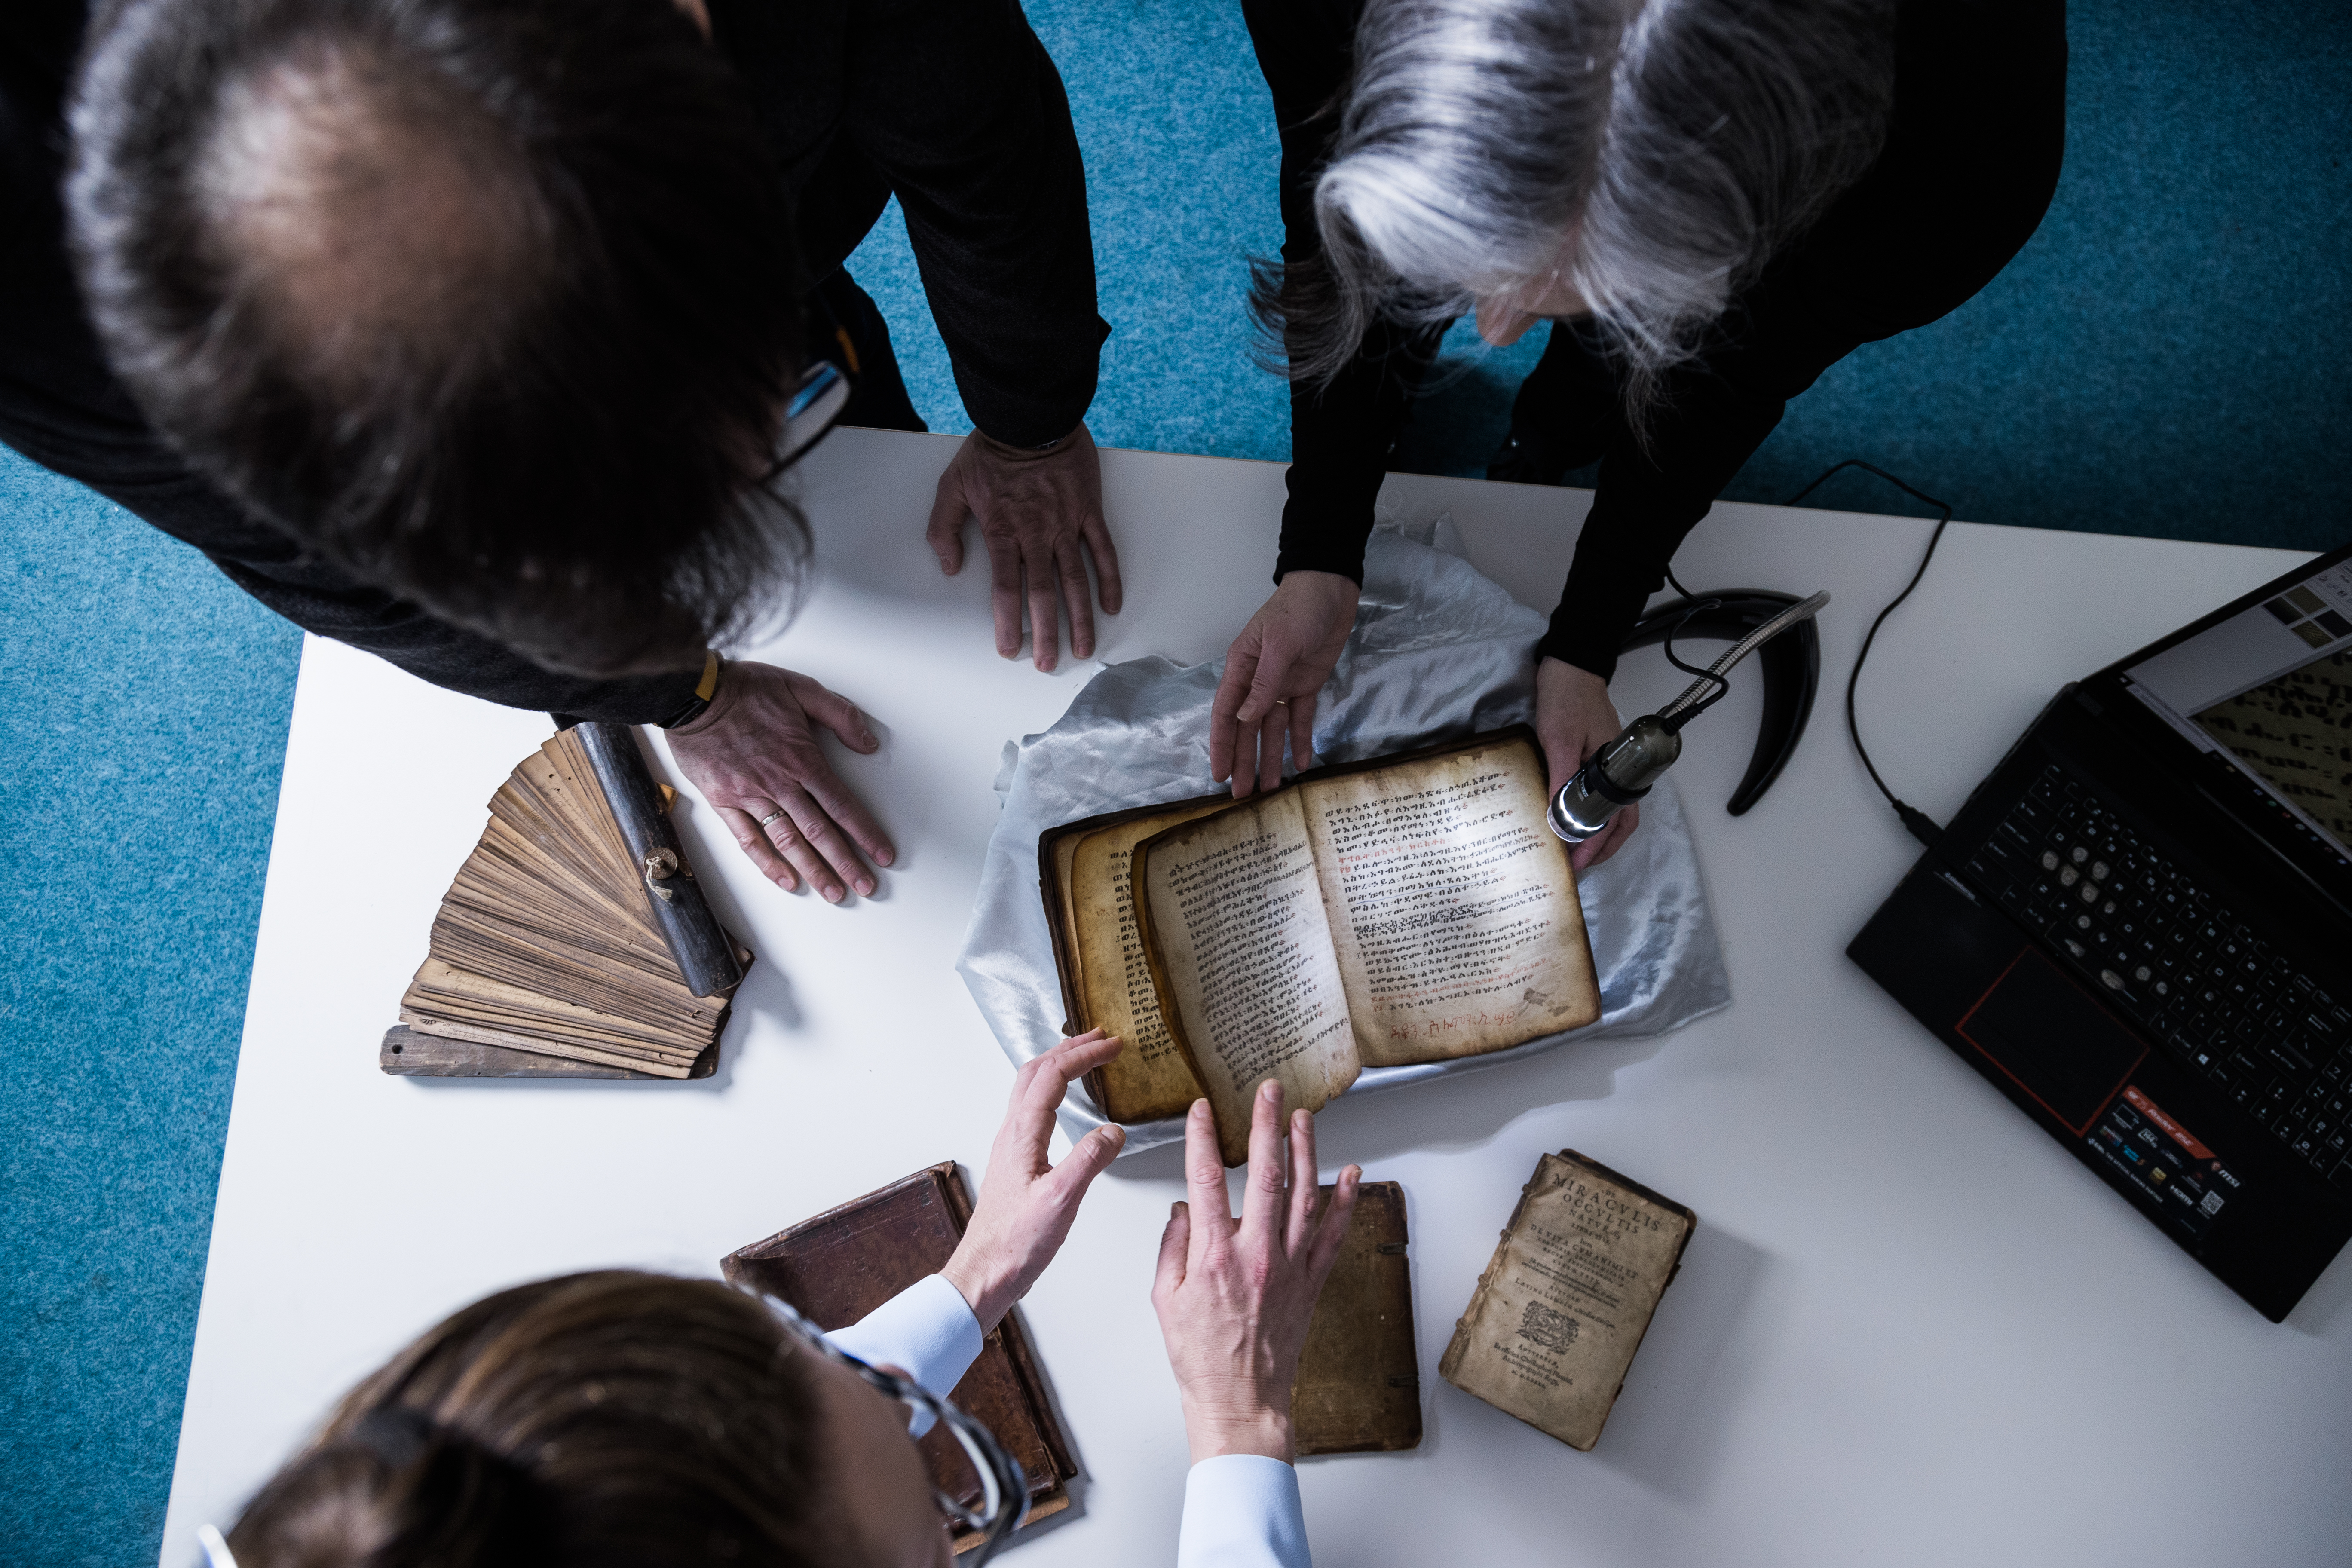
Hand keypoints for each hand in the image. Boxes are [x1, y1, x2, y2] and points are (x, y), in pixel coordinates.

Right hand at [665, 660, 892, 901]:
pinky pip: (748, 839)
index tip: (882, 855)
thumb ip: (840, 715)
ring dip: (813, 870)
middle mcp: (780, 783)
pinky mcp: (725, 802)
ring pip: (788, 841)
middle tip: (866, 886)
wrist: (694, 694)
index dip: (865, 833)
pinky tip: (786, 880)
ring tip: (834, 893)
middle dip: (846, 863)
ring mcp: (750, 796)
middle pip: (820, 831)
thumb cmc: (746, 689)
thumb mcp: (802, 688)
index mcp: (802, 759)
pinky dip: (768, 863)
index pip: (842, 805)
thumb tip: (869, 743)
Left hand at [926, 425, 1122, 672]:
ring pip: (1075, 579)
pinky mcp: (1089, 510)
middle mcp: (1036, 534)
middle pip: (1043, 593)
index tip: (1010, 649)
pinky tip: (1111, 604)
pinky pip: (1102, 550)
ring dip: (1081, 617)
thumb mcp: (952, 486)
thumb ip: (944, 528)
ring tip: (1085, 648)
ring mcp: (1066, 524)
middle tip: (1049, 664)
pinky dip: (1109, 578)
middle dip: (1046, 633)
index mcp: (1002, 531)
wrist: (1030, 416)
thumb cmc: (989, 452)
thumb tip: (949, 567)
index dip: (1008, 623)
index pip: (1005, 589)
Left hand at [940, 1030, 1127, 1330]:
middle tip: (1100, 1037)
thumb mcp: (1061, 1200)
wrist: (985, 1273)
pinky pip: (1033, 1110)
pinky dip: (1052, 1091)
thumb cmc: (1015, 1243)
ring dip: (1058, 1066)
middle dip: (1069, 1048)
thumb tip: (1114, 1131)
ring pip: (1030, 1089)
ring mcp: (1012, 1147)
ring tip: (1084, 1057)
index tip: (1113, 1045)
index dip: (1084, 1054)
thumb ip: (1089, 1160)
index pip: (1052, 1076)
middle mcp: (1012, 1134)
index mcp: (1022, 1135)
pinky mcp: (1016, 1163)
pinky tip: (1065, 1104)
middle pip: (1035, 1072)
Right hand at [1151, 1084, 1360, 1463]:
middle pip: (1265, 1174)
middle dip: (1266, 1126)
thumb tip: (1183, 1210)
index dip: (1202, 1138)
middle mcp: (1257, 1255)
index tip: (1202, 1109)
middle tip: (1269, 1091)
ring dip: (1305, 1151)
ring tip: (1303, 1117)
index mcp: (1213, 1257)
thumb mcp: (1165, 1300)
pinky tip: (1351, 1174)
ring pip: (1304, 1195)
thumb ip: (1172, 1248)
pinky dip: (1344, 1202)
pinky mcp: (1311, 1282)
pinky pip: (1333, 1235)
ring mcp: (1290, 1267)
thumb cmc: (1201, 1358)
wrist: (1241, 1402)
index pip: (1207, 1180)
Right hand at [1209, 572, 1358, 798]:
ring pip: (1273, 729)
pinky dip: (1301, 740)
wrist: (1331, 589)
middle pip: (1247, 729)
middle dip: (1244, 761)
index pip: (1226, 714)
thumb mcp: (1278, 644)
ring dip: (1271, 758)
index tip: (1219, 774)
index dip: (1221, 745)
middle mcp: (1257, 681)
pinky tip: (1301, 764)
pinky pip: (1301, 718)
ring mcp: (1282, 685)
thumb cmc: (1298, 609)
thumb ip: (1263, 684)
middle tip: (1243, 796)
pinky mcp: (1307, 685)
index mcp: (1241, 669)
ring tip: (1272, 790)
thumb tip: (1245, 718)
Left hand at [1536, 656, 1637, 870]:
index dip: (1599, 846)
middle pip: (1620, 820)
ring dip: (1597, 832)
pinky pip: (1598, 793)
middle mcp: (1618, 770)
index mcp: (1616, 768)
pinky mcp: (1596, 757)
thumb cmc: (1567, 698)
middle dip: (1602, 847)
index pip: (1616, 820)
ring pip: (1611, 809)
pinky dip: (1588, 812)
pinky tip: (1569, 818)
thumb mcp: (1558, 739)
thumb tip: (1557, 818)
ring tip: (1574, 849)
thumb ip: (1561, 778)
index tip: (1580, 863)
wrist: (1570, 666)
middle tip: (1578, 865)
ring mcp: (1609, 764)